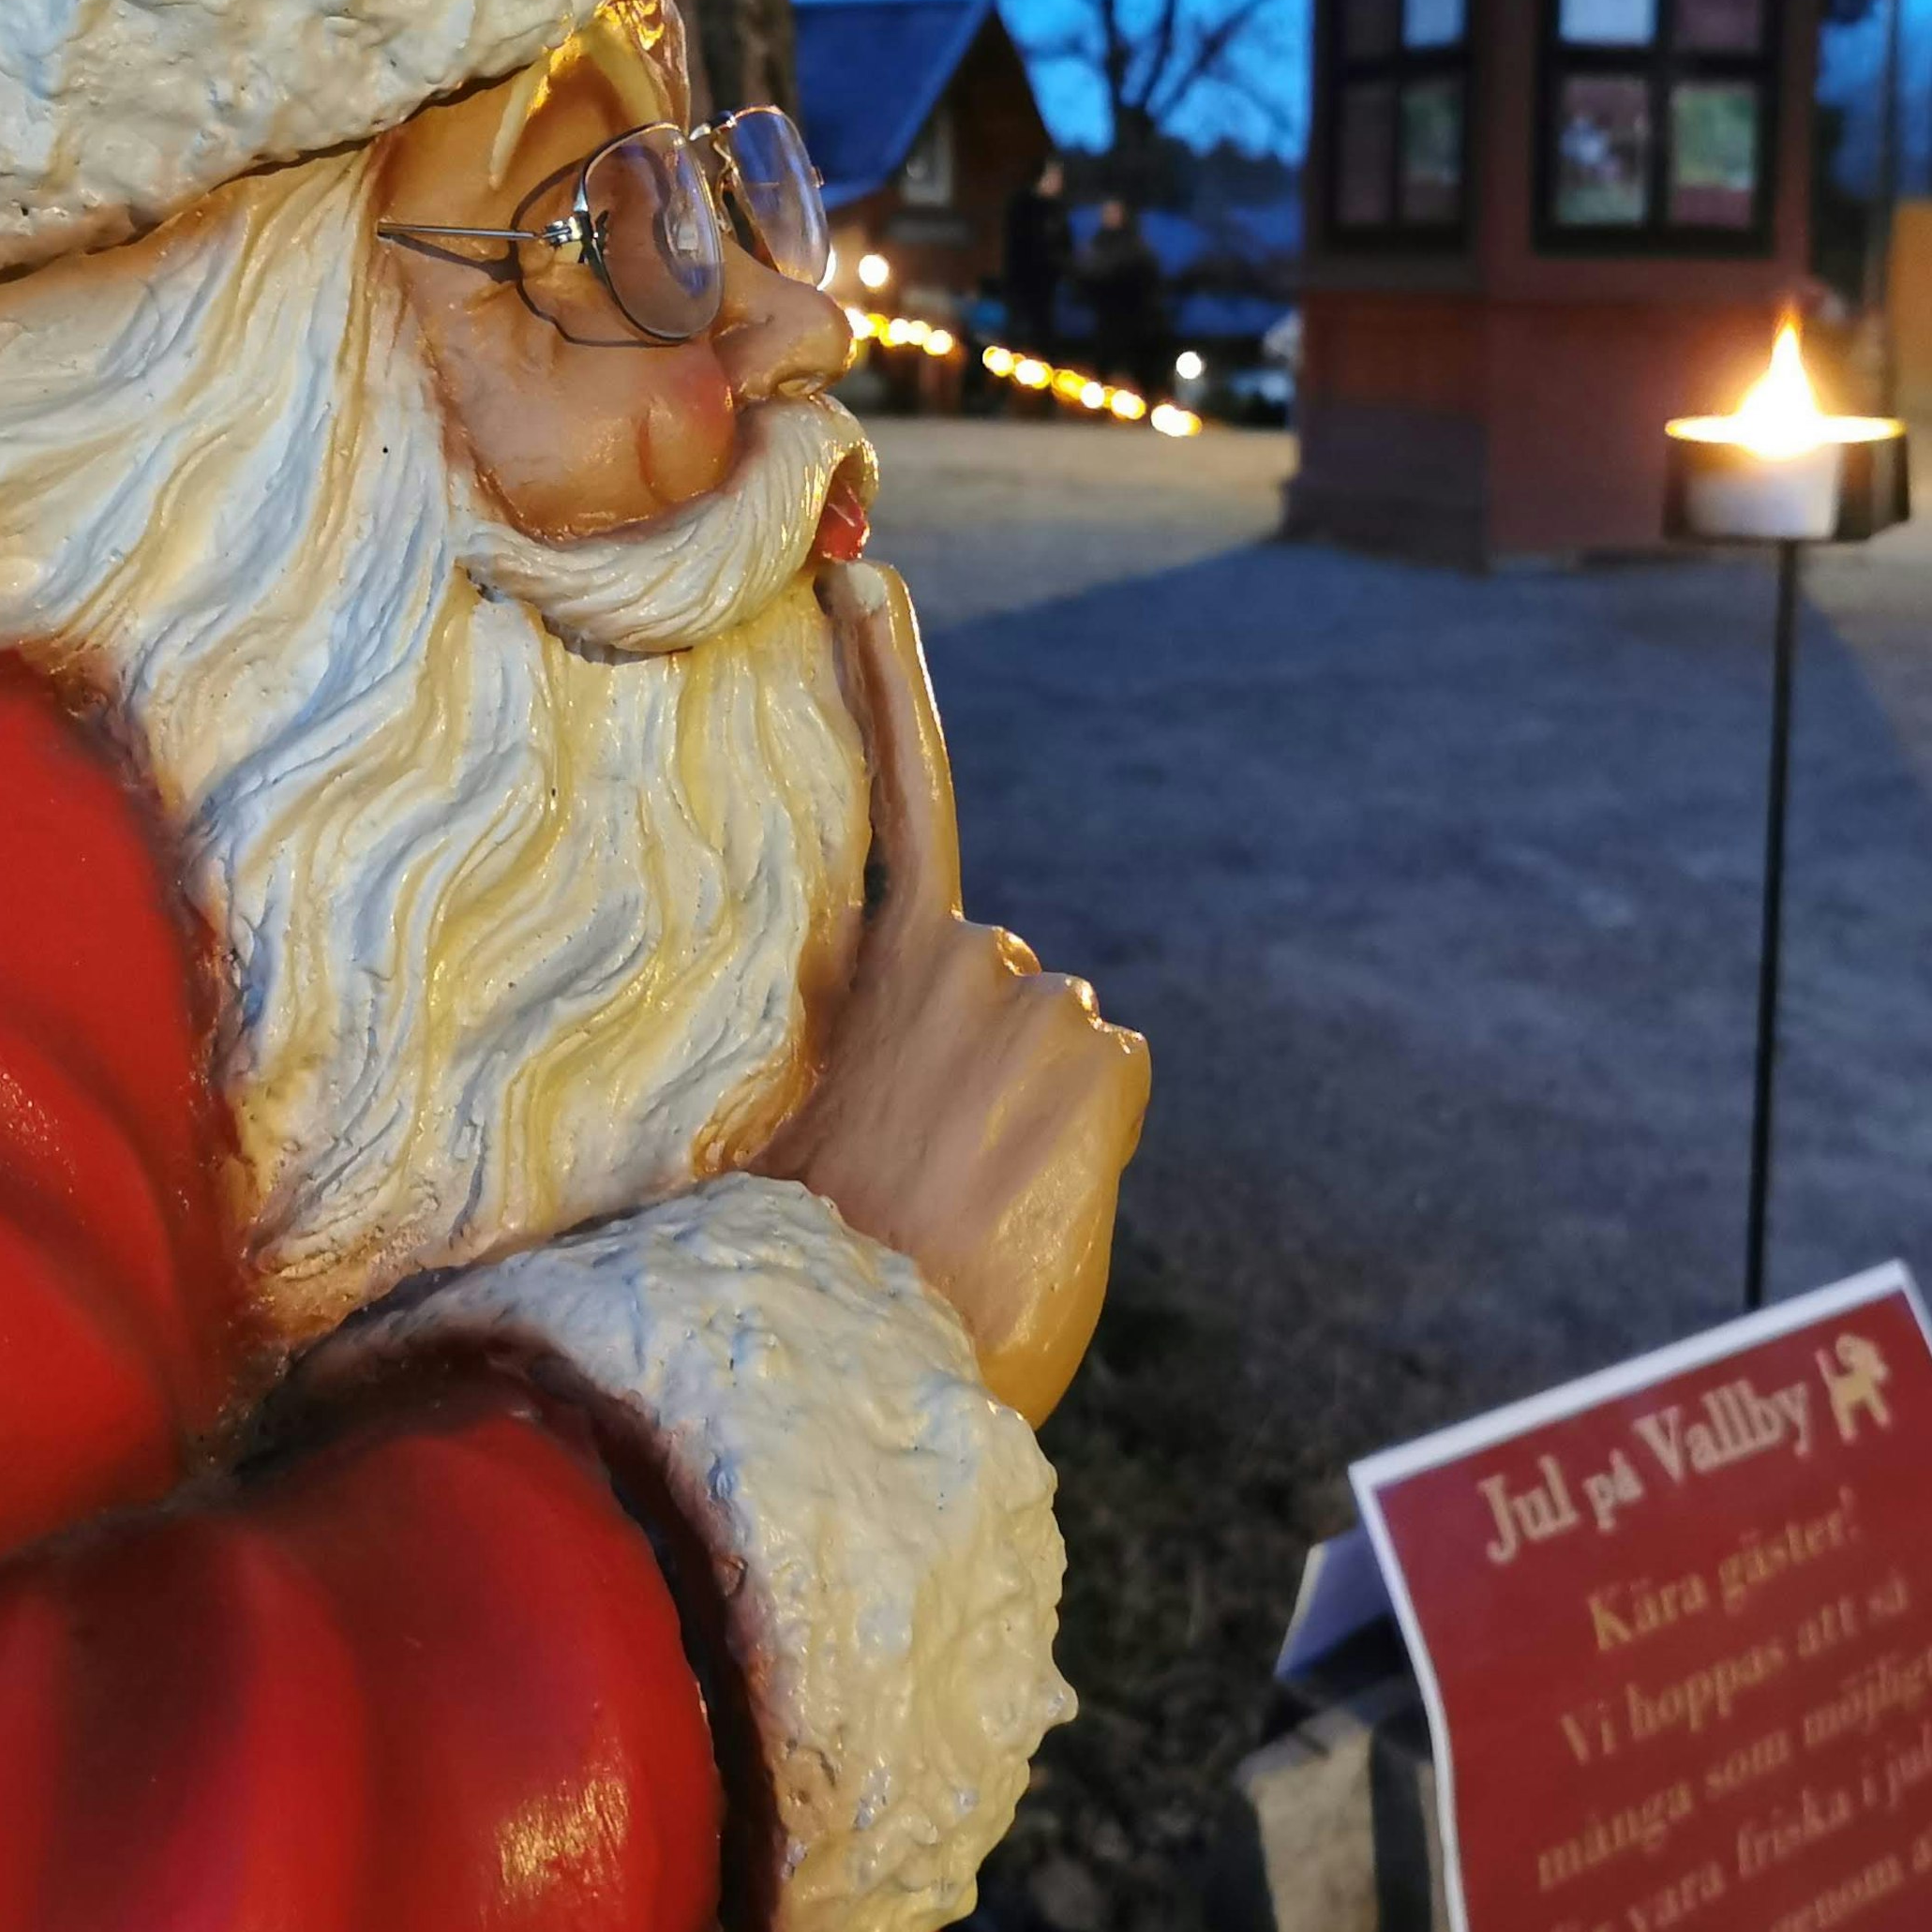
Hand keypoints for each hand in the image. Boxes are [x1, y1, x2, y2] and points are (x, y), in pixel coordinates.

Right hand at [760, 560, 1147, 1424]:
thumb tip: (913, 1082)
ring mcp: (1013, 987)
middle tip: (938, 1180)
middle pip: (1016, 983)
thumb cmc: (828, 1279)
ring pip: (1068, 1039)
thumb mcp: (823, 1139)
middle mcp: (942, 952)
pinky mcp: (1079, 1040)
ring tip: (971, 1203)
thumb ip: (874, 1061)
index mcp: (860, 970)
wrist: (846, 1356)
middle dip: (1005, 1070)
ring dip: (1047, 1120)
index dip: (886, 678)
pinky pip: (1108, 1071)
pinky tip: (1032, 1181)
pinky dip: (1088, 1129)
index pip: (898, 791)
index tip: (864, 575)